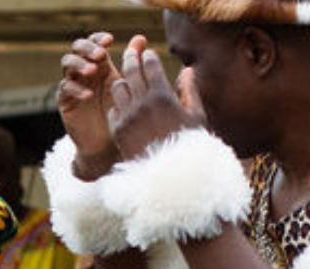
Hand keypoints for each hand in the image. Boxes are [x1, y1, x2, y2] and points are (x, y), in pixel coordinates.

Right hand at [58, 32, 123, 178]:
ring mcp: (73, 84)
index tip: (110, 40)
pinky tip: (88, 95)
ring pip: (67, 63)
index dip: (98, 38)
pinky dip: (75, 89)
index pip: (93, 41)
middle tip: (100, 55)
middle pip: (77, 48)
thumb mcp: (129, 85)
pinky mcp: (65, 100)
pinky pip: (65, 88)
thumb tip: (141, 37)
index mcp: (100, 64)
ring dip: (78, 64)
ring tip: (92, 71)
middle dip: (87, 48)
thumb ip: (134, 61)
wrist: (108, 142)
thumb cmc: (121, 112)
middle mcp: (84, 71)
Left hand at [108, 35, 202, 159]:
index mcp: (162, 97)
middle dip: (130, 57)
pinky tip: (126, 106)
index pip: (150, 66)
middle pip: (131, 71)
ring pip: (118, 88)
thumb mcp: (196, 117)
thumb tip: (188, 70)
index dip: (148, 56)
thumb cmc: (190, 145)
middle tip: (131, 51)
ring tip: (128, 80)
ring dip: (123, 81)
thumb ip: (190, 90)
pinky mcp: (118, 131)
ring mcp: (127, 118)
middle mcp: (142, 104)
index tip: (147, 53)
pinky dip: (119, 105)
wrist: (170, 176)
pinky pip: (113, 110)